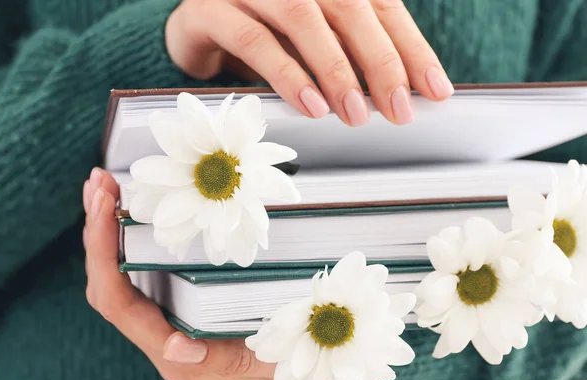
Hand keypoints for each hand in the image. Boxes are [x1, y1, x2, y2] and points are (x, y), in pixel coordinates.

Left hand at [82, 168, 275, 379]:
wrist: (297, 363)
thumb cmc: (283, 359)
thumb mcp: (256, 361)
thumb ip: (215, 359)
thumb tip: (174, 349)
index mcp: (172, 351)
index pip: (117, 300)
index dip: (103, 254)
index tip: (104, 208)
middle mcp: (160, 336)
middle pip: (107, 283)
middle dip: (96, 231)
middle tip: (98, 184)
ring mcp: (165, 321)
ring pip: (118, 276)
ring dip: (106, 230)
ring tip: (104, 188)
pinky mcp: (175, 306)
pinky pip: (136, 274)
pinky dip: (125, 239)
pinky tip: (129, 213)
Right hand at [165, 0, 453, 126]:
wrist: (197, 21)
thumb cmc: (265, 32)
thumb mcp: (314, 41)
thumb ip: (350, 53)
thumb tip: (397, 94)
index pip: (382, 6)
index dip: (412, 48)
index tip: (435, 91)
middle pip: (351, 8)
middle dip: (381, 62)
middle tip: (399, 109)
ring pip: (304, 20)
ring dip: (335, 71)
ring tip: (355, 115)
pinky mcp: (212, 8)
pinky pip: (255, 40)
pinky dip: (287, 74)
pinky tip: (310, 107)